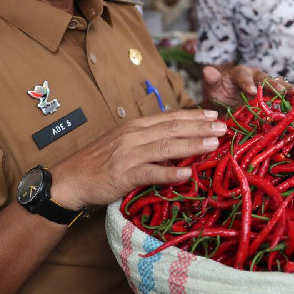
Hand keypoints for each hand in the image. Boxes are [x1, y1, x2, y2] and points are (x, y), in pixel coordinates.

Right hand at [49, 109, 224, 209]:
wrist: (70, 179)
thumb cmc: (98, 161)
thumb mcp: (123, 142)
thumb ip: (146, 137)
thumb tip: (173, 135)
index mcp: (135, 126)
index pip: (169, 117)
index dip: (193, 115)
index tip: (213, 114)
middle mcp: (134, 136)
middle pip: (172, 128)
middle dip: (200, 127)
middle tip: (223, 127)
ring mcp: (129, 155)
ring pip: (166, 147)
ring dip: (192, 145)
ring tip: (213, 144)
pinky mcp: (124, 175)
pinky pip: (151, 173)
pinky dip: (171, 173)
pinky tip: (188, 174)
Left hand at [201, 64, 293, 108]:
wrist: (227, 99)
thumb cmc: (219, 91)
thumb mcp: (212, 86)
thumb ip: (211, 79)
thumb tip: (207, 70)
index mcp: (240, 73)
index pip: (243, 76)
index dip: (247, 82)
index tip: (251, 90)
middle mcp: (256, 75)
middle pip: (265, 79)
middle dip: (273, 84)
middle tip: (280, 90)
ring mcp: (267, 84)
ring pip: (278, 85)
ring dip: (289, 90)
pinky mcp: (274, 94)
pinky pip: (286, 95)